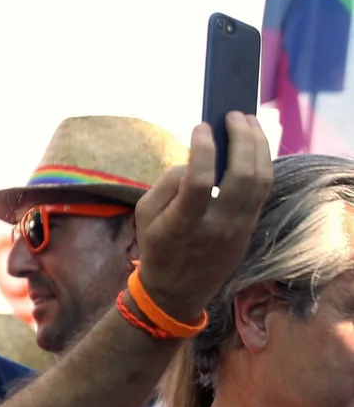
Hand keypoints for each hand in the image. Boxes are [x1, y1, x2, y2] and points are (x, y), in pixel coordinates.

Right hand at [131, 112, 273, 322]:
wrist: (178, 290)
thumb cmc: (157, 247)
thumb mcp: (144, 216)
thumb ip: (167, 184)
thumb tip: (195, 159)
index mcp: (184, 224)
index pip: (199, 181)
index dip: (202, 149)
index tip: (200, 126)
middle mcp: (218, 225)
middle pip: (242, 175)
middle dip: (242, 138)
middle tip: (234, 116)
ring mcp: (239, 227)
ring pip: (261, 179)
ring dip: (259, 146)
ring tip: (249, 123)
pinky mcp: (251, 226)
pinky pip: (264, 189)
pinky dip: (262, 162)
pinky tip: (255, 146)